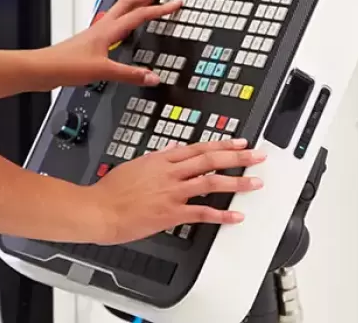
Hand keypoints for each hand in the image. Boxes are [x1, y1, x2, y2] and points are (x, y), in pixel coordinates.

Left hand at [43, 0, 181, 87]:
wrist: (44, 68)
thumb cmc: (66, 65)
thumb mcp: (102, 71)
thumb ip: (129, 74)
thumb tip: (153, 77)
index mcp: (108, 30)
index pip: (140, 14)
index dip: (160, 8)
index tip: (176, 2)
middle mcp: (104, 27)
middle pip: (130, 2)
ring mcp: (97, 32)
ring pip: (121, 9)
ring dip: (138, 2)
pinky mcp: (92, 41)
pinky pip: (115, 23)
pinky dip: (127, 18)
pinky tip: (127, 27)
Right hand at [83, 138, 265, 243]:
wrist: (100, 209)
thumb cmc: (111, 190)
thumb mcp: (136, 164)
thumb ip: (158, 157)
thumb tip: (172, 149)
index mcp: (162, 158)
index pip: (199, 148)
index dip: (222, 144)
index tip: (239, 142)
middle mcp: (170, 172)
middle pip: (211, 160)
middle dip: (237, 156)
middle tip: (257, 156)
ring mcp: (172, 192)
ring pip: (211, 183)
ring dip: (236, 181)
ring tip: (255, 182)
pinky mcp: (171, 213)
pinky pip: (201, 213)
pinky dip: (221, 215)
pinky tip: (235, 215)